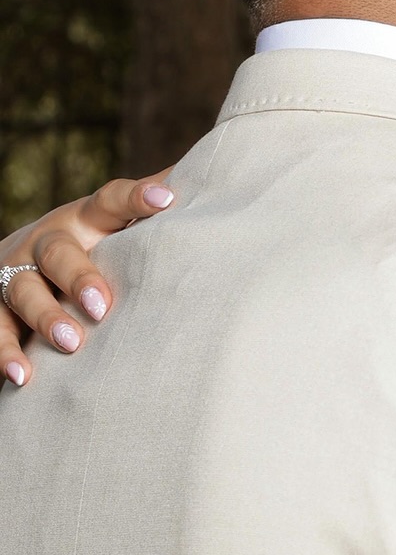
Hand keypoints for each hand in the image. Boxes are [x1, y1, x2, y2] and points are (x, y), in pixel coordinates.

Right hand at [0, 173, 172, 384]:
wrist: (23, 267)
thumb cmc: (94, 249)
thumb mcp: (119, 230)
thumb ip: (157, 214)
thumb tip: (217, 179)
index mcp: (86, 219)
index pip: (110, 200)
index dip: (136, 198)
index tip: (168, 200)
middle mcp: (48, 242)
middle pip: (58, 250)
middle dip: (79, 276)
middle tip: (103, 306)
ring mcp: (17, 274)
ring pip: (22, 289)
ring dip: (45, 315)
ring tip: (70, 343)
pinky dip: (5, 353)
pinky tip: (23, 375)